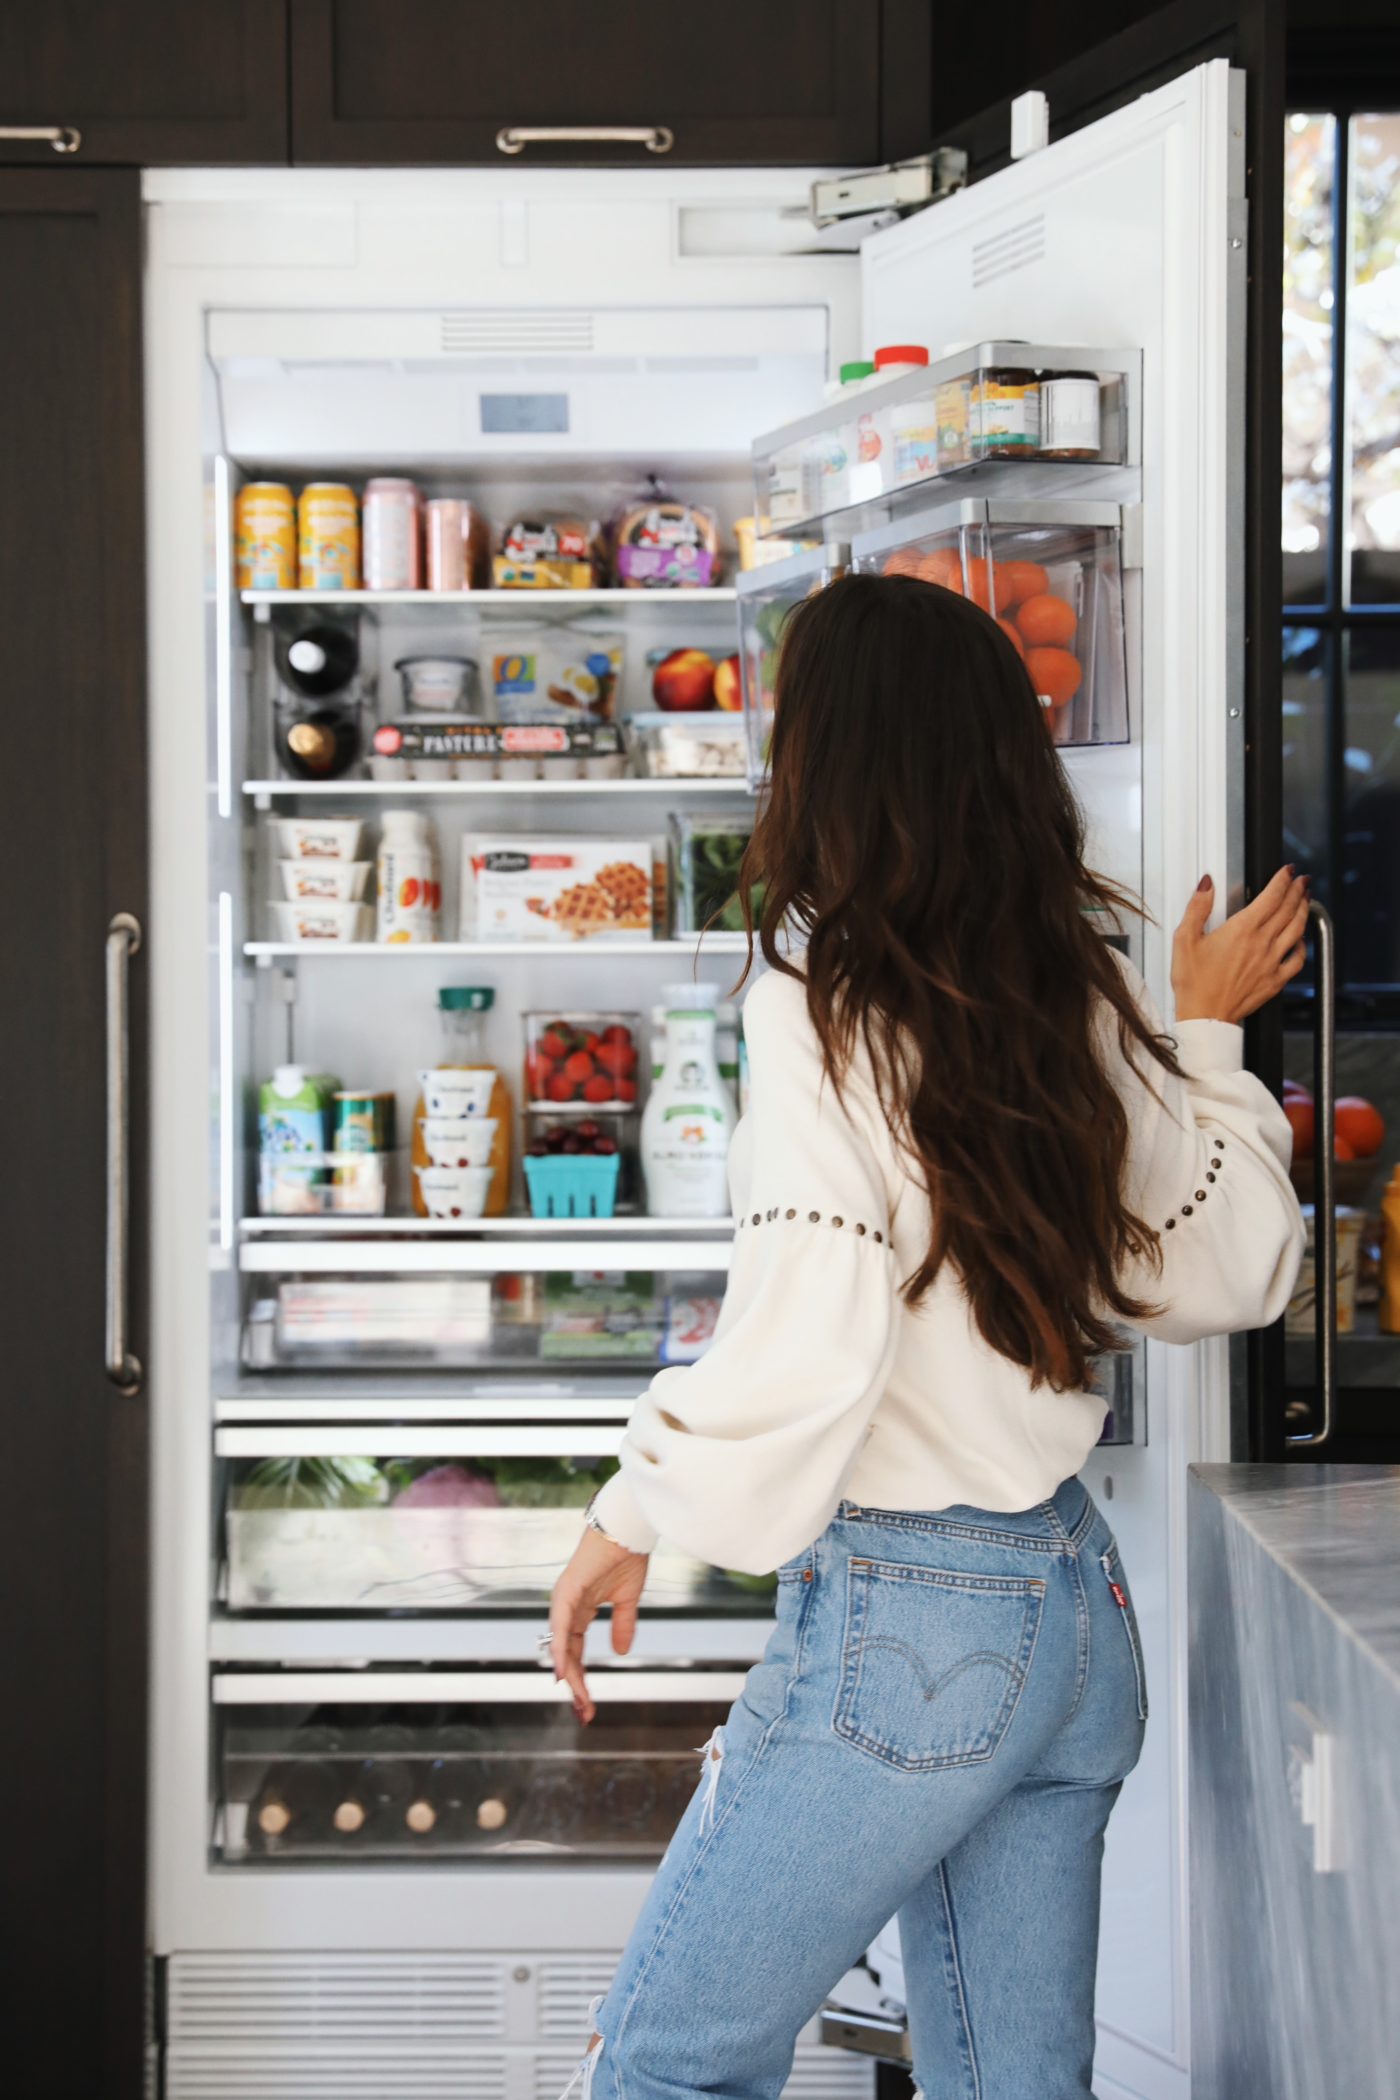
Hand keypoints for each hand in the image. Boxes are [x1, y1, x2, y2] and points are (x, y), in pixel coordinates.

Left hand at [548, 1527, 648, 1723]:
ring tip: (578, 1700)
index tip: (589, 1705)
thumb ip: (622, 1625)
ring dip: (570, 1674)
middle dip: (576, 1685)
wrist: (627, 1528)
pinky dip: (561, 1650)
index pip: (576, 1651)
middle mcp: (567, 1608)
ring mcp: (564, 1600)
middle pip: (567, 1654)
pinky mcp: (567, 1591)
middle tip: (585, 1713)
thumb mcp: (627, 1599)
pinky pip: (561, 1626)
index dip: (582, 1677)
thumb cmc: (626, 1555)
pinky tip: (563, 1673)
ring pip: (562, 1645)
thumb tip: (621, 1653)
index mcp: (580, 1610)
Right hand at [1171, 866, 1308, 1024]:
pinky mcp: (1275, 980)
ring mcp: (1271, 962)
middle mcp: (1262, 943)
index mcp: (1242, 930)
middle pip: (1288, 909)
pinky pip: (1297, 959)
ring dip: (1304, 910)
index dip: (1283, 879)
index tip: (1288, 870)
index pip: (1271, 896)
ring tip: (1306, 899)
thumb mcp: (1184, 940)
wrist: (1206, 1017)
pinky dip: (1302, 944)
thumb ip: (1197, 908)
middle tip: (1302, 880)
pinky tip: (1300, 939)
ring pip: (1297, 929)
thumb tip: (1206, 884)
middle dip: (1298, 890)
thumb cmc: (1194, 983)